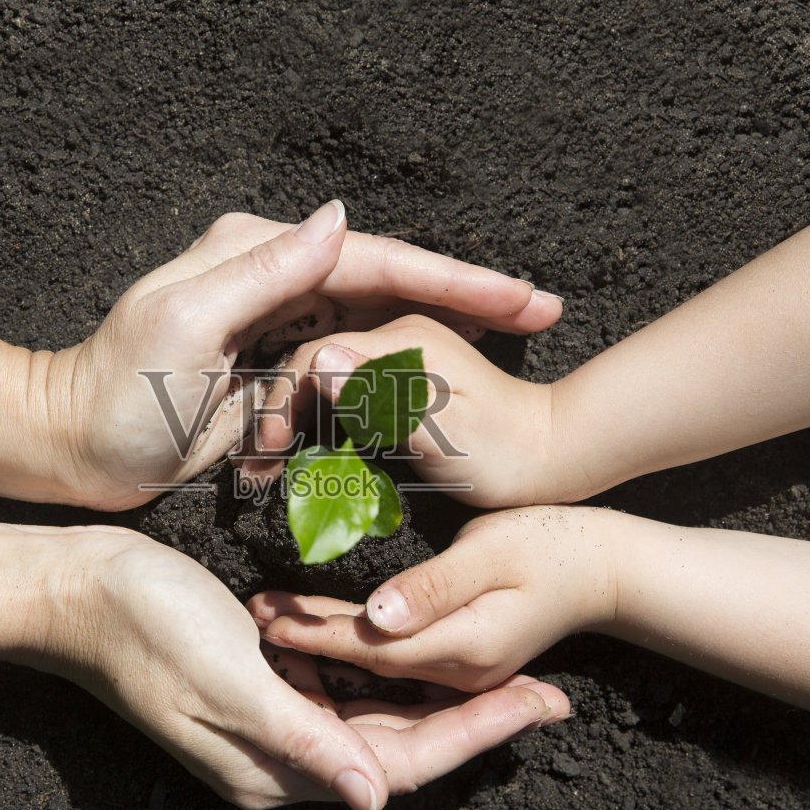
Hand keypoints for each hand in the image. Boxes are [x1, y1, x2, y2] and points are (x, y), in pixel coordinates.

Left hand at [11, 206, 563, 509]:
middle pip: (392, 286)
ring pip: (372, 333)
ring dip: (424, 347)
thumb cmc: (112, 392)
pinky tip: (389, 405)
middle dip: (467, 300)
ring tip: (495, 347)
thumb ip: (265, 268)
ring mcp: (272, 326)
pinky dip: (363, 396)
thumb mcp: (185, 322)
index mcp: (257, 253)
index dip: (457, 277)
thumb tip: (341, 217)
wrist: (65, 447)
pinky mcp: (266, 371)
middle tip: (543, 313)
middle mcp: (272, 278)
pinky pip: (336, 379)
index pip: (377, 259)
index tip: (523, 296)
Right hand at [21, 525, 570, 809]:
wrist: (78, 588)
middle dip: (476, 719)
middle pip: (400, 746)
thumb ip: (306, 742)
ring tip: (508, 673)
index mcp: (272, 769)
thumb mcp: (231, 684)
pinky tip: (427, 651)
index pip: (400, 763)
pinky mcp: (260, 685)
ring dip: (440, 696)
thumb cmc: (148, 627)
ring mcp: (268, 721)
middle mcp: (277, 757)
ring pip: (377, 718)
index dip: (477, 736)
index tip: (542, 708)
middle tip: (550, 690)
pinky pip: (342, 690)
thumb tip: (376, 802)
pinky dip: (386, 673)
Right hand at [243, 314, 573, 507]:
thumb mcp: (441, 431)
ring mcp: (396, 360)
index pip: (314, 355)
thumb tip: (320, 363)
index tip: (266, 453)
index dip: (283, 402)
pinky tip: (296, 461)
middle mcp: (395, 338)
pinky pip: (342, 397)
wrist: (555, 457)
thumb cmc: (506, 452)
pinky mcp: (399, 384)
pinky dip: (315, 427)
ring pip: (321, 381)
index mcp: (400, 338)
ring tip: (263, 471)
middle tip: (253, 470)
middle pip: (311, 364)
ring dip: (291, 423)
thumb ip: (382, 397)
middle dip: (278, 414)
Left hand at [249, 507, 615, 691]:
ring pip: (378, 666)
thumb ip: (433, 587)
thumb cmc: (554, 544)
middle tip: (255, 616)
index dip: (317, 633)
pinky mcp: (462, 662)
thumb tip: (375, 615)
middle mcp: (460, 675)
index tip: (268, 616)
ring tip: (272, 618)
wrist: (607, 566)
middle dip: (311, 643)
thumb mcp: (492, 554)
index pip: (372, 648)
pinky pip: (397, 662)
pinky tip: (320, 625)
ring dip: (328, 644)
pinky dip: (357, 644)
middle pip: (368, 664)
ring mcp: (462, 675)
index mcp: (464, 650)